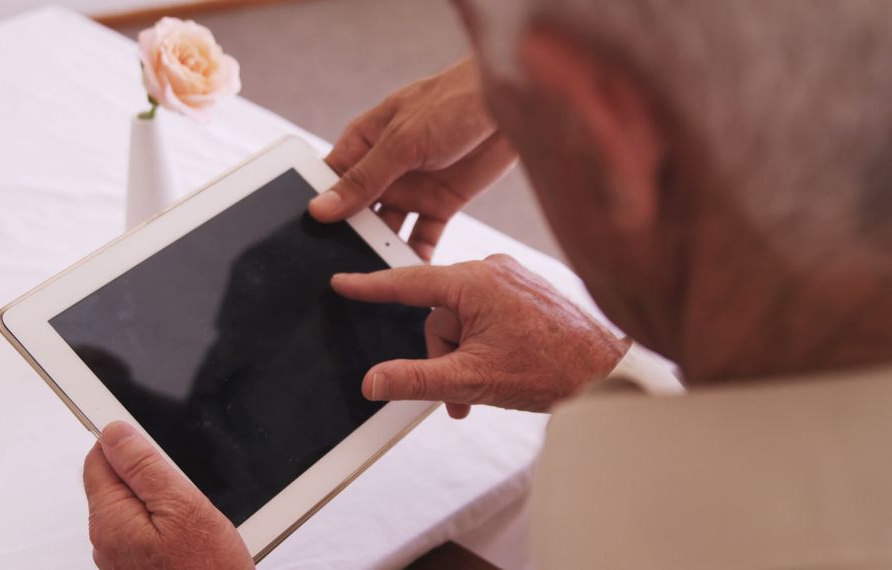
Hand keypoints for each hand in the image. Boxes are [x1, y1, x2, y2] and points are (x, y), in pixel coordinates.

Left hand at [83, 421, 252, 569]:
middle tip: (185, 486)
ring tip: (194, 515)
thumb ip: (144, 465)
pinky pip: (147, 528)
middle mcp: (107, 540)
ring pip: (135, 504)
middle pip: (117, 481)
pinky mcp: (140, 566)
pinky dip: (167, 521)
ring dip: (162, 498)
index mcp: (111, 518)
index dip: (127, 442)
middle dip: (150, 473)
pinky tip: (192, 533)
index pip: (99, 457)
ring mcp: (122, 556)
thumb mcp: (183, 505)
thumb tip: (114, 432)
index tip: (152, 441)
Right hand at [309, 57, 517, 259]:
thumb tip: (321, 208)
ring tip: (372, 276)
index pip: (330, 182)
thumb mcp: (400, 142)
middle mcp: (384, 170)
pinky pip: (422, 237)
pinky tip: (411, 275)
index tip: (307, 240)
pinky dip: (416, 255)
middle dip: (349, 237)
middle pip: (356, 212)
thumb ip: (363, 179)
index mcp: (364, 144)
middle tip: (339, 269)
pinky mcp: (441, 204)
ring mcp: (412, 189)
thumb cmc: (452, 103)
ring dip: (381, 250)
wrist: (508, 108)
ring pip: (387, 229)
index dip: (318, 208)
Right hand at [332, 255, 627, 415]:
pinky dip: (483, 343)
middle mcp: (492, 270)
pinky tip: (501, 367)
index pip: (408, 281)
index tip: (341, 281)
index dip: (370, 286)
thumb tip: (373, 382)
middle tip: (459, 390)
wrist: (609, 373)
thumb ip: (415, 379)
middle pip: (438, 313)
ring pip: (462, 318)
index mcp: (475, 282)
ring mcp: (511, 278)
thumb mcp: (471, 380)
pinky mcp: (525, 290)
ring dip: (464, 355)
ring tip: (486, 386)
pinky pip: (485, 313)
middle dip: (443, 354)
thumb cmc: (552, 369)